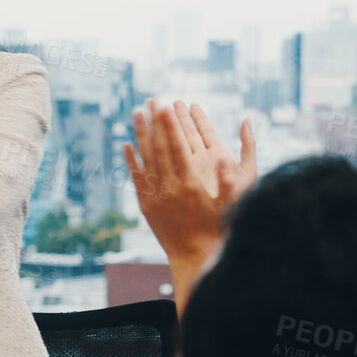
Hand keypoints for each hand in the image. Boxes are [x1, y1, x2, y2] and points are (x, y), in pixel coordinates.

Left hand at [123, 100, 255, 308]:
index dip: (170, 126)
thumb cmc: (217, 229)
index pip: (177, 148)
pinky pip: (136, 178)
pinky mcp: (146, 205)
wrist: (194, 256)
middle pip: (159, 149)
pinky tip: (125, 144)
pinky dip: (130, 161)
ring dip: (140, 135)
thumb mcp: (230, 206)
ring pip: (145, 160)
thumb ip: (229, 183)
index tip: (165, 106)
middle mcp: (169, 188)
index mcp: (190, 184)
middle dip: (154, 123)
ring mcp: (155, 196)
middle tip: (149, 100)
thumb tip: (224, 162)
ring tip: (136, 113)